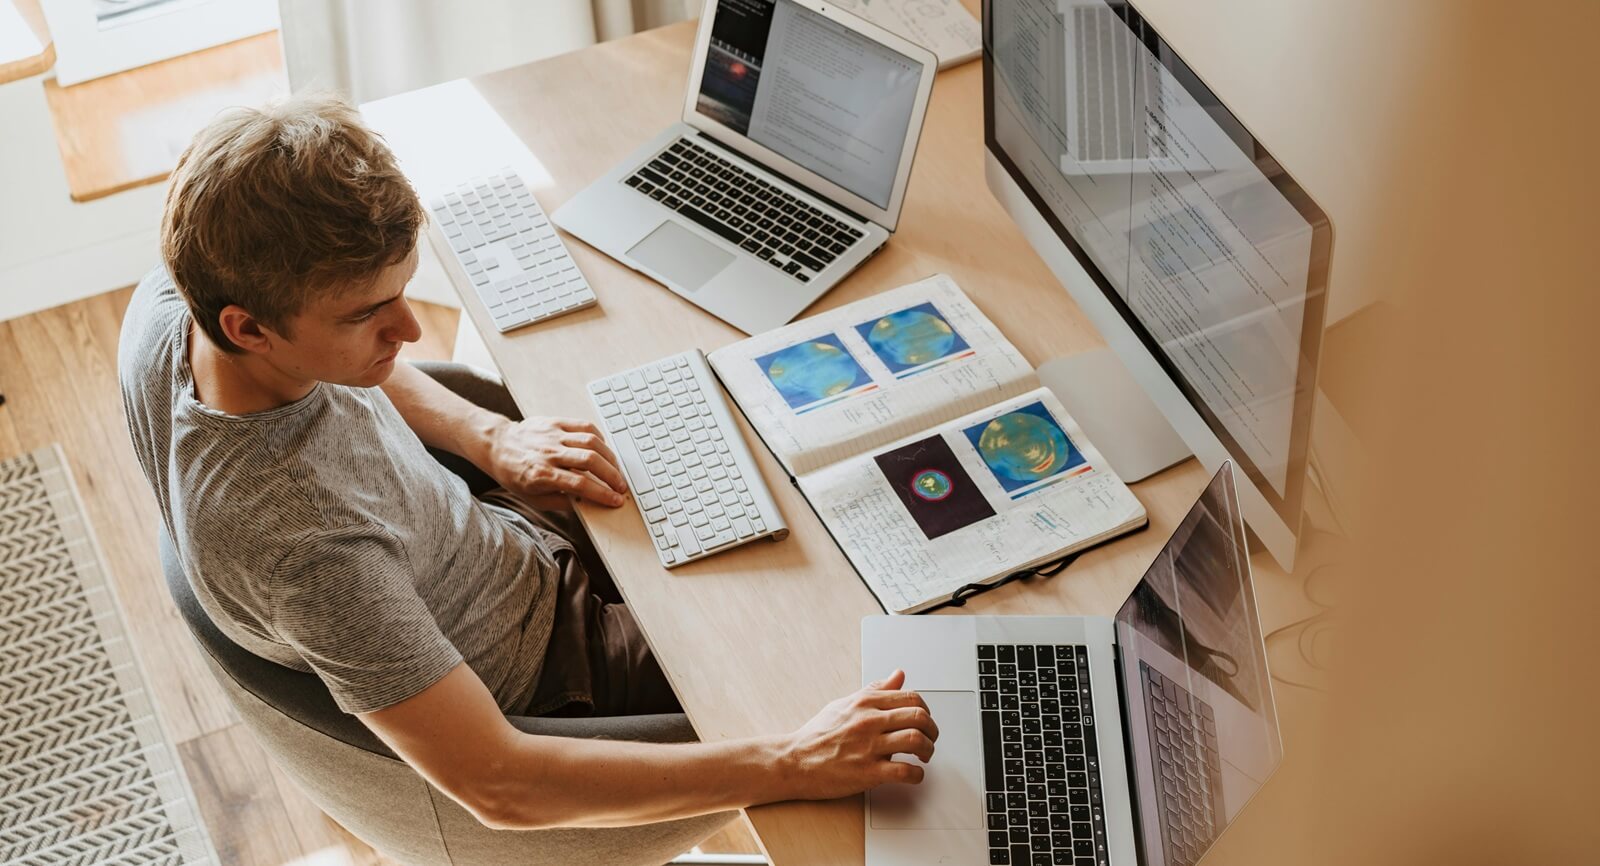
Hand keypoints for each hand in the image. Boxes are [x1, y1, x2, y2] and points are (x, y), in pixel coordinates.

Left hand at [485, 416, 627, 508]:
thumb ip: (561, 502)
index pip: (580, 484)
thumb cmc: (514, 474)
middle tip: (621, 486)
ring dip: (609, 457)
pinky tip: (604, 450)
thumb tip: (588, 503)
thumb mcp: (533, 498)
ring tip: (616, 470)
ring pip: (591, 442)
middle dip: (612, 475)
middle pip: (590, 461)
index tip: (616, 500)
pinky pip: (584, 427)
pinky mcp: (556, 422)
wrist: (497, 445)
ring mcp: (553, 436)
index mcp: (541, 475)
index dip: (602, 494)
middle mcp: (549, 453)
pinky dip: (599, 438)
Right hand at [775, 670, 938, 799]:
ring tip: (924, 756)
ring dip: (928, 750)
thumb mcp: (845, 703)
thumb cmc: (818, 734)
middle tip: (930, 738)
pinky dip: (917, 774)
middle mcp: (869, 721)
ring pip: (916, 740)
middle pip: (919, 716)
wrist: (795, 761)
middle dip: (932, 729)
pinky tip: (914, 774)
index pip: (911, 697)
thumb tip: (898, 675)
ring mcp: (869, 747)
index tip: (924, 719)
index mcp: (865, 702)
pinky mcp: (868, 772)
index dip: (925, 709)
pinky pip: (905, 771)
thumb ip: (875, 690)